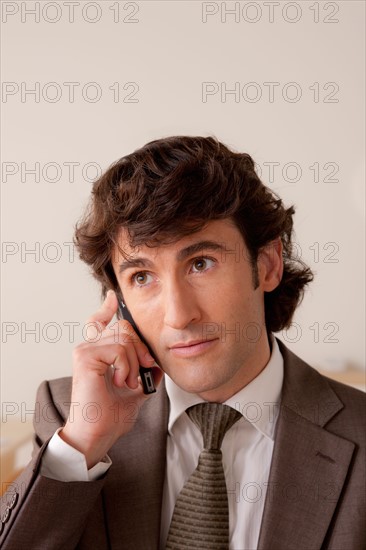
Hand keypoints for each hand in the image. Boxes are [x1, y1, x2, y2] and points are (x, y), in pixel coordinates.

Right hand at [59, 290, 162, 467]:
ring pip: (124, 337)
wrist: (97, 435)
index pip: (100, 322)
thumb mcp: (135, 389)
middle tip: (144, 368)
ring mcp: (85, 350)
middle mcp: (88, 347)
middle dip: (141, 347)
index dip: (108, 308)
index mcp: (98, 353)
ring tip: (128, 383)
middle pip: (124, 327)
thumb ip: (143, 372)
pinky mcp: (85, 357)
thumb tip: (156, 363)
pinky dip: (127, 366)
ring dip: (135, 362)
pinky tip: (121, 382)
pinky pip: (118, 349)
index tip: (113, 297)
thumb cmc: (110, 416)